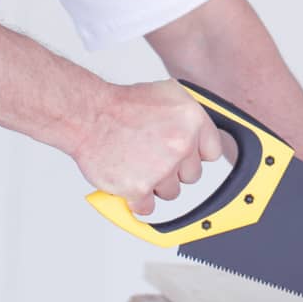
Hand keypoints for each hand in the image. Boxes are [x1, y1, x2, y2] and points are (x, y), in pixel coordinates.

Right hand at [72, 80, 225, 215]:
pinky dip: (137, 201)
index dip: (196, 154)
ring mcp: (162, 168)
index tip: (187, 156)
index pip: (213, 152)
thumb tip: (200, 133)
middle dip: (175, 170)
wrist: (89, 116)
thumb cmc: (121, 105)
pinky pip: (147, 208)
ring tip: (138, 166)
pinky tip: (130, 185)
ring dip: (156, 185)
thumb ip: (187, 116)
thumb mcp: (166, 94)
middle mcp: (181, 144)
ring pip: (171, 192)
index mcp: (192, 120)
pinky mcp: (140, 188)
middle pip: (192, 175)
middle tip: (155, 158)